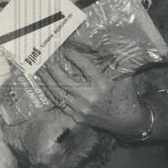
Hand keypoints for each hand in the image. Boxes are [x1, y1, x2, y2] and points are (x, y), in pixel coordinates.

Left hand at [36, 45, 150, 136]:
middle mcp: (90, 97)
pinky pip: (60, 104)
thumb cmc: (125, 95)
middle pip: (65, 81)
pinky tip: (45, 86)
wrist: (127, 121)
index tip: (66, 50)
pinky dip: (51, 94)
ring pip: (58, 93)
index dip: (74, 56)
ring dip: (47, 81)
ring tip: (40, 71)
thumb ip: (114, 62)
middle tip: (46, 60)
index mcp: (102, 84)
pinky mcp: (77, 117)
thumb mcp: (123, 76)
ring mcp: (81, 109)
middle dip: (53, 69)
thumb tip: (105, 46)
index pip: (84, 66)